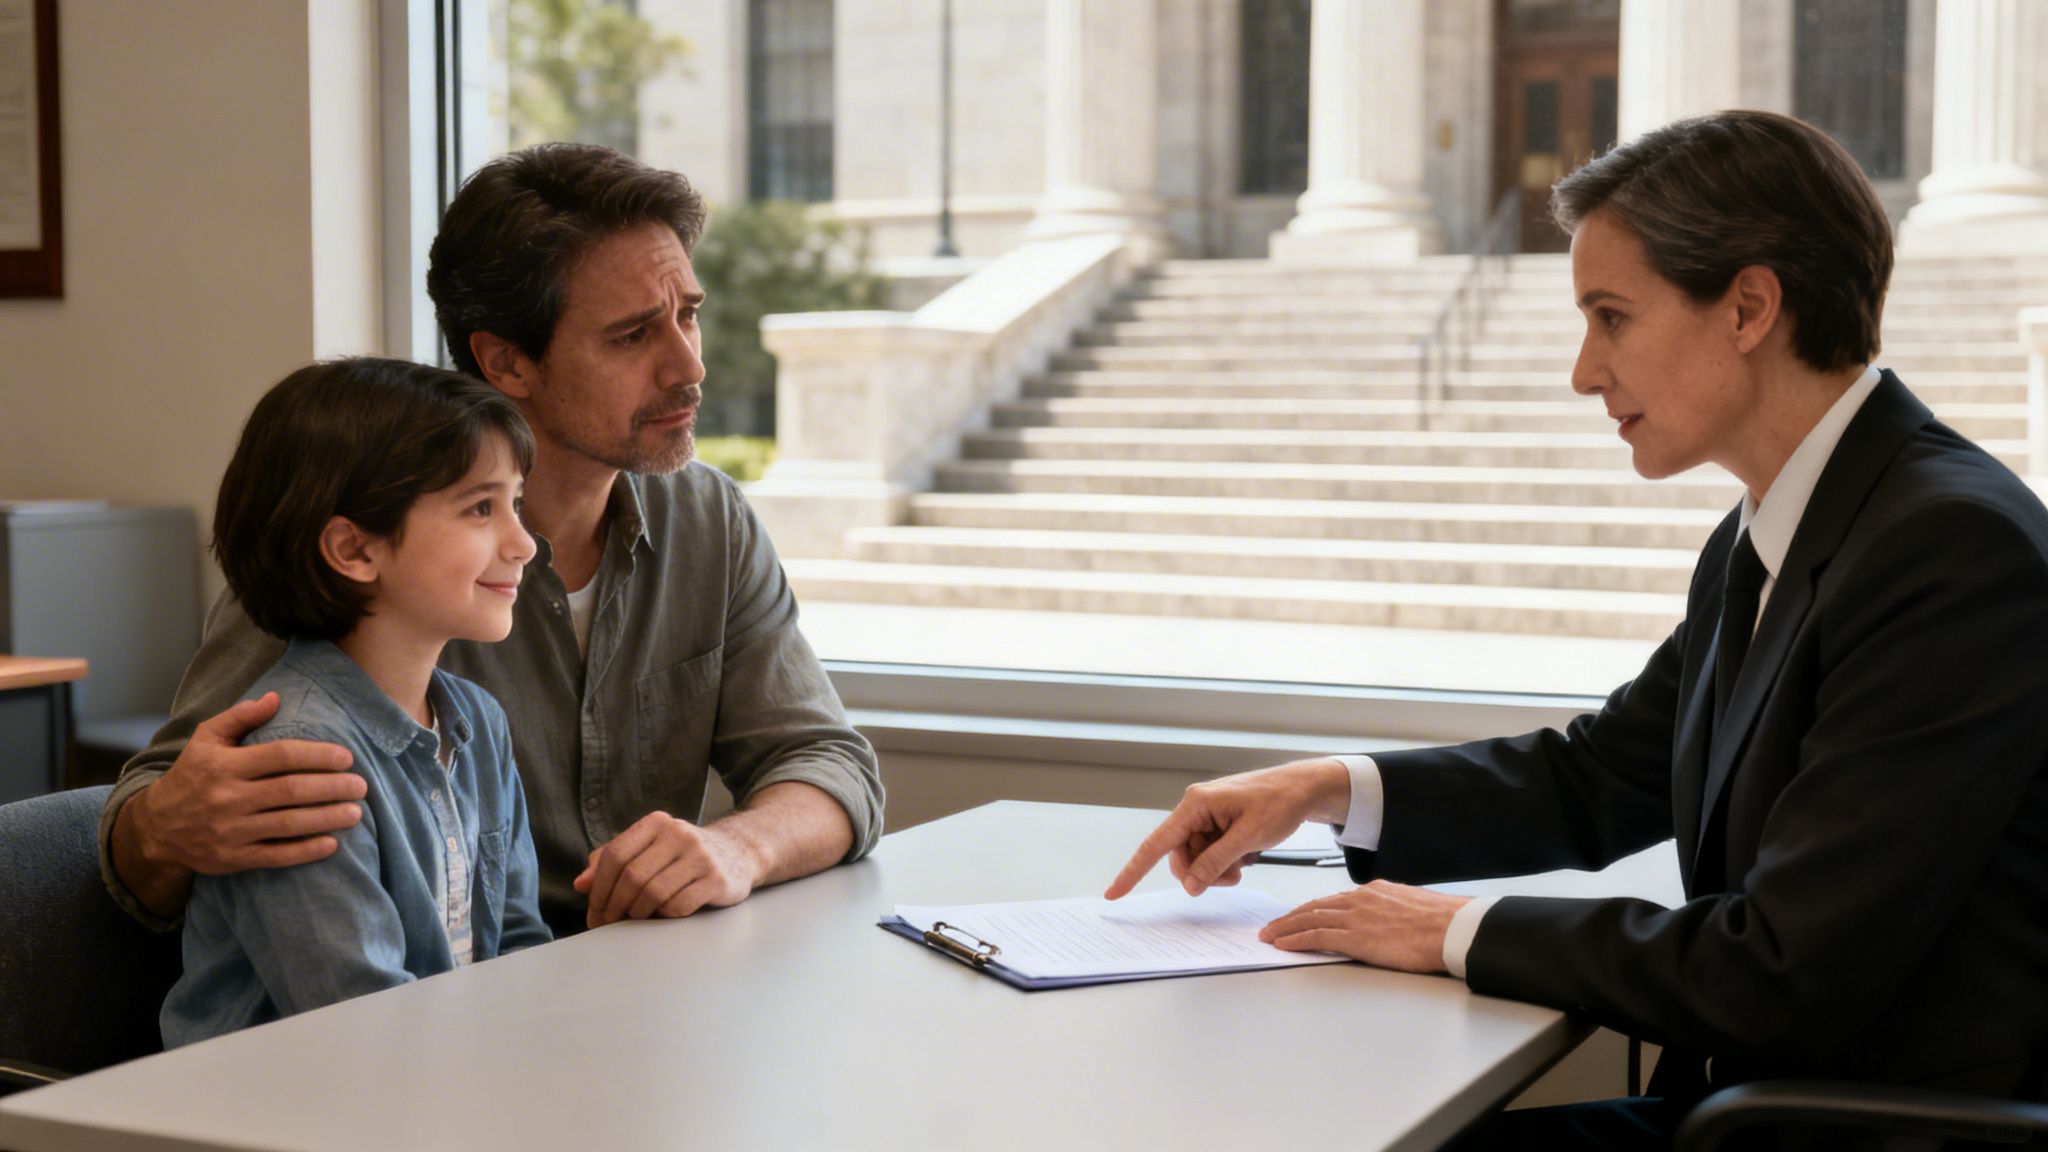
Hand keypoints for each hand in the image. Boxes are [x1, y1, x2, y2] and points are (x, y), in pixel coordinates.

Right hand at [130, 693, 363, 876]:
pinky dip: (306, 851)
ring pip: (288, 824)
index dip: (318, 755)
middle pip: (291, 790)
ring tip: (355, 812)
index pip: (280, 756)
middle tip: (361, 786)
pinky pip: (276, 855)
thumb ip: (240, 716)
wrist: (155, 827)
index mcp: (224, 765)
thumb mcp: (206, 739)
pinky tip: (332, 843)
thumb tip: (275, 698)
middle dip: (332, 787)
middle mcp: (228, 797)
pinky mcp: (232, 858)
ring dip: (327, 818)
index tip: (346, 757)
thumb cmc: (191, 776)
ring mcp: (230, 831)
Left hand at [572, 811, 760, 928]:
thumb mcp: (648, 849)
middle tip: (608, 924)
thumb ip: (612, 862)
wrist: (737, 853)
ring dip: (637, 914)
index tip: (594, 911)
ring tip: (635, 920)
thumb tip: (581, 883)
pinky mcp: (716, 879)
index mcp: (656, 823)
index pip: (615, 855)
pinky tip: (663, 916)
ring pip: (653, 893)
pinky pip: (678, 906)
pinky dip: (664, 916)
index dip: (599, 888)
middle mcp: (678, 834)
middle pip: (631, 877)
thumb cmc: (682, 855)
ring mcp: (700, 856)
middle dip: (614, 906)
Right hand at [1103, 758, 1352, 900]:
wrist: (1303, 789)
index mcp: (1196, 804)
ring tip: (1243, 866)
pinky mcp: (1217, 824)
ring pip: (1195, 858)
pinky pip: (1209, 853)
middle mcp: (1195, 809)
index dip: (1133, 871)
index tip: (1114, 893)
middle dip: (1201, 874)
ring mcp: (1206, 817)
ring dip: (1216, 870)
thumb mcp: (1248, 837)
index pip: (1156, 843)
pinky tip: (1244, 856)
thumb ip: (1215, 861)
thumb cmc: (1279, 802)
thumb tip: (1190, 884)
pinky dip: (1224, 862)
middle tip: (1232, 879)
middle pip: (1179, 856)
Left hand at [1258, 881, 1469, 973]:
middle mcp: (1360, 900)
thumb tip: (1385, 923)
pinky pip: (1316, 936)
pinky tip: (1283, 944)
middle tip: (1272, 926)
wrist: (1453, 928)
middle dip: (1290, 917)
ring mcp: (1355, 917)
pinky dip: (1296, 939)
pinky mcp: (1355, 937)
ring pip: (1309, 919)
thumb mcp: (1411, 908)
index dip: (1311, 909)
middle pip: (1315, 907)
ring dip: (1285, 928)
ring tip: (1269, 936)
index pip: (1333, 900)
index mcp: (1374, 892)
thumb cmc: (1441, 923)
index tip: (1298, 916)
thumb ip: (1391, 913)